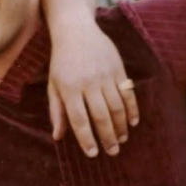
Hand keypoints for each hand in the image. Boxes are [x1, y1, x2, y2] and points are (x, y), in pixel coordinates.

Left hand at [48, 18, 139, 156]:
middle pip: (101, 116)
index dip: (86, 139)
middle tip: (112, 152)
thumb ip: (57, 111)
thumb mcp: (53, 85)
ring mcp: (105, 75)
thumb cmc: (61, 62)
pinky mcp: (118, 69)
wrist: (76, 31)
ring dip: (121, 126)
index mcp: (69, 88)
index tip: (93, 154)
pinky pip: (127, 93)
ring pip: (116, 107)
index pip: (79, 119)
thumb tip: (58, 136)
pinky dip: (132, 109)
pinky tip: (132, 122)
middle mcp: (88, 83)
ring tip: (122, 140)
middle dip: (108, 137)